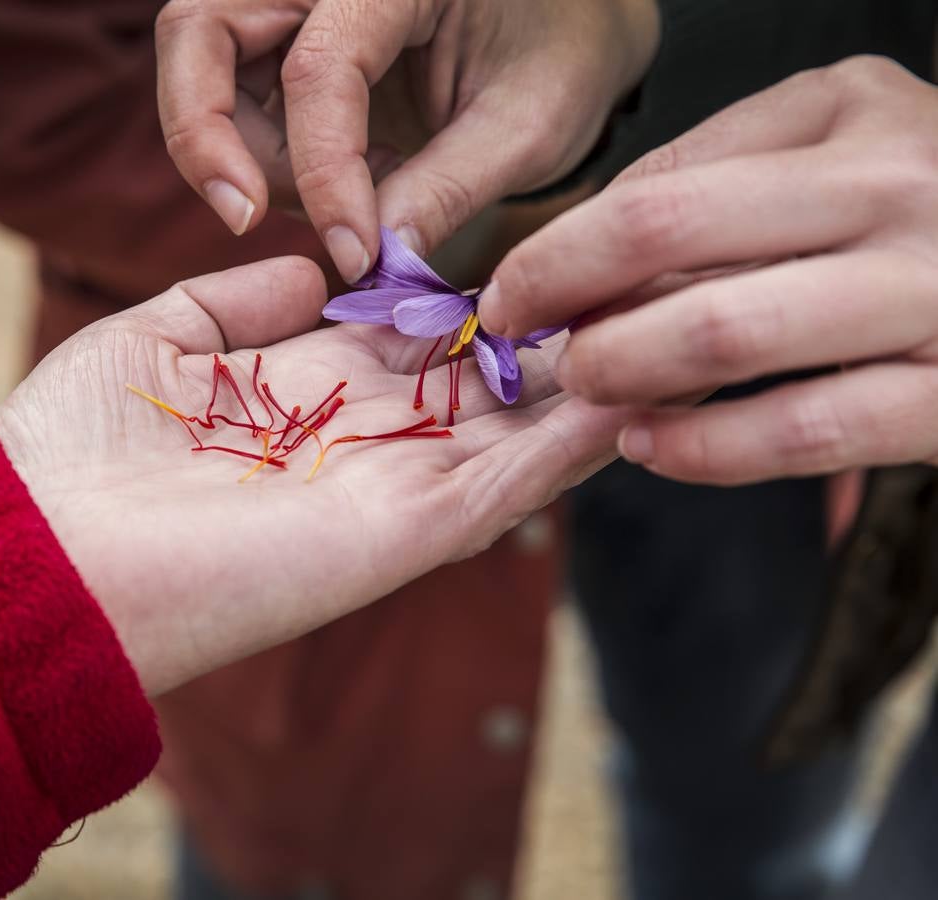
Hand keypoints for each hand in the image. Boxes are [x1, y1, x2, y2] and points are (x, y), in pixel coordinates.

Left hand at [0, 257, 626, 694]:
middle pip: (469, 393)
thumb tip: (309, 273)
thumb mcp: (152, 339)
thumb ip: (231, 301)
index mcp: (297, 396)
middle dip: (538, 348)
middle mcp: (349, 445)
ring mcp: (381, 493)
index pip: (405, 347)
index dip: (462, 306)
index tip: (524, 263)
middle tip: (617, 295)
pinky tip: (625, 397)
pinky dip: (566, 450)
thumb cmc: (74, 446)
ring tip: (649, 333)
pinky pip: (503, 490)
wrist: (42, 546)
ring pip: (507, 441)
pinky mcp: (398, 537)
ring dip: (574, 392)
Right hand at [155, 0, 659, 282]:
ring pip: (199, 59)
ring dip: (230, 149)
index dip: (325, 171)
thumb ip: (447, 191)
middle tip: (247, 219)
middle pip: (200, 29)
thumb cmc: (558, 57)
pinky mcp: (281, 31)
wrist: (565, 25)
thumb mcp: (528, 127)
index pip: (321, 65)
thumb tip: (374, 264)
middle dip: (208, 136)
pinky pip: (225, 87)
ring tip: (331, 203)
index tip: (354, 253)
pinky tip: (334, 185)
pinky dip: (253, 150)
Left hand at [479, 56, 937, 485]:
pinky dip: (706, 449)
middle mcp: (893, 190)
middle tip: (518, 341)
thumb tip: (591, 238)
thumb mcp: (841, 135)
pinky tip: (650, 447)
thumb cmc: (932, 195)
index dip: (560, 250)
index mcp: (849, 117)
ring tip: (581, 389)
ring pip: (727, 336)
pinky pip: (805, 430)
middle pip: (671, 244)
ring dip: (622, 371)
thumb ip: (721, 169)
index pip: (659, 189)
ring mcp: (929, 293)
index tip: (507, 292)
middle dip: (566, 301)